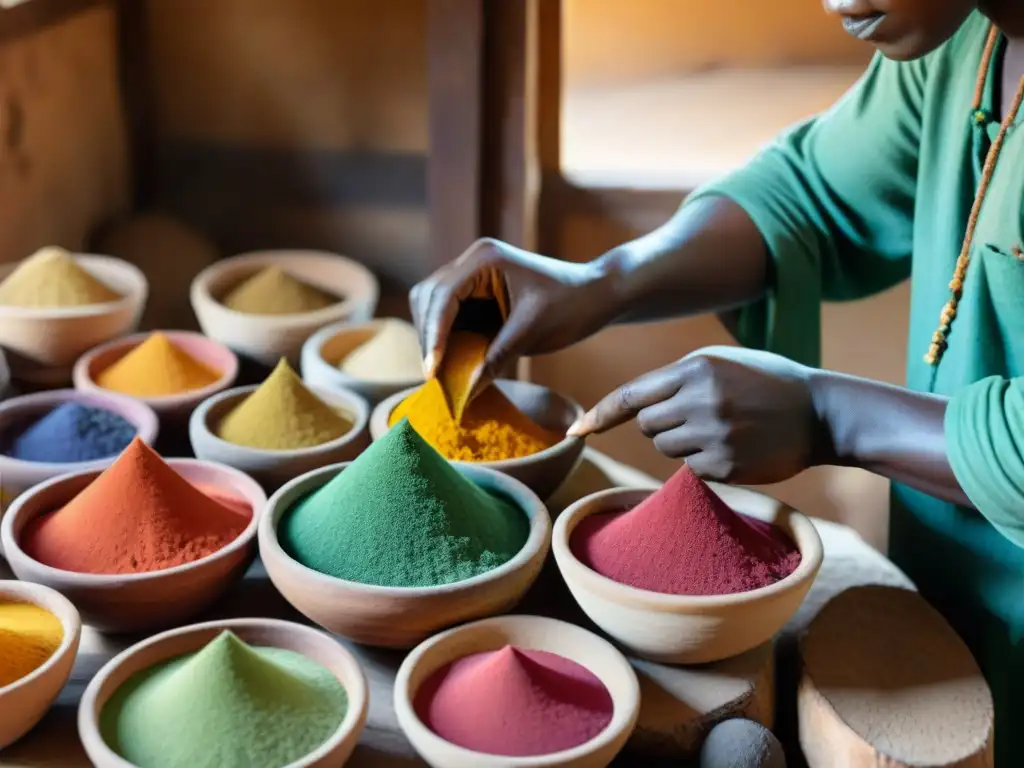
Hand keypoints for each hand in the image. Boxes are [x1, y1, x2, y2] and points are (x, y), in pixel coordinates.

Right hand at [410, 239, 614, 378]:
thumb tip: (464, 393)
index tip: (432, 370)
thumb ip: (495, 359)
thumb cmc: (572, 307)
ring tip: (441, 372)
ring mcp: (474, 274)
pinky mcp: (479, 291)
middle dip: (428, 336)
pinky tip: (452, 362)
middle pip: (428, 297)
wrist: (598, 295)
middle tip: (434, 376)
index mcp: (485, 259)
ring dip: (433, 336)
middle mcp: (473, 261)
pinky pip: (450, 313)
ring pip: (433, 304)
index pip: (443, 297)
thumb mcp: (532, 333)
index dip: (433, 335)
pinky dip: (447, 336)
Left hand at [568, 346, 826, 484]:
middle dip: (661, 424)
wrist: (820, 412)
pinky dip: (706, 463)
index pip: (631, 395)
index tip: (575, 431)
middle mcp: (699, 401)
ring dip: (682, 444)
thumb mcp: (721, 363)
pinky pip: (691, 470)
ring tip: (722, 429)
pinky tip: (735, 447)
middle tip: (697, 416)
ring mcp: (712, 435)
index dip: (600, 414)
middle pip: (645, 425)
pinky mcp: (725, 466)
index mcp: (695, 370)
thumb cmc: (765, 382)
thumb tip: (633, 408)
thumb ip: (676, 379)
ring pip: (665, 449)